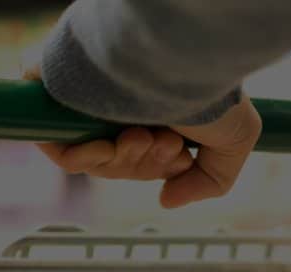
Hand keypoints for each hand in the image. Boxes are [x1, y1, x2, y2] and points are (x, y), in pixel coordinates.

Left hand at [23, 66, 261, 207]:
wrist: (180, 51)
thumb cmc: (210, 86)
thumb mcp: (235, 140)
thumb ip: (210, 180)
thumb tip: (166, 200)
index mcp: (151, 108)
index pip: (139, 158)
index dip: (158, 167)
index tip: (179, 158)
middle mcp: (118, 103)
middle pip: (116, 163)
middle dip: (143, 164)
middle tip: (163, 142)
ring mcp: (87, 102)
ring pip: (92, 160)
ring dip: (122, 160)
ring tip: (144, 135)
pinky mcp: (56, 98)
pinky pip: (60, 150)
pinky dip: (85, 158)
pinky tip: (114, 144)